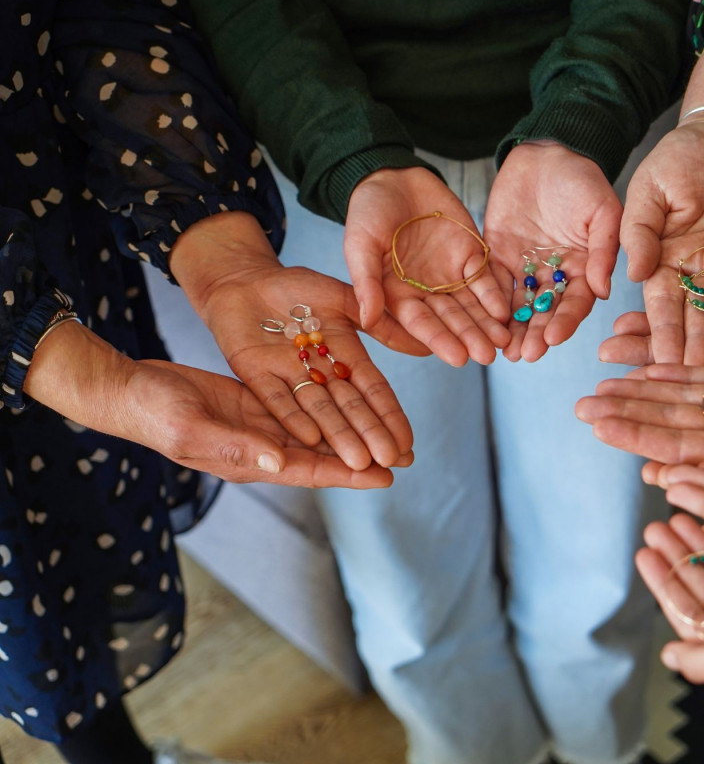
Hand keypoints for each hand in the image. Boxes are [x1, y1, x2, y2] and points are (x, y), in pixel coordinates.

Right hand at [24, 322, 394, 487]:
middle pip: (325, 455)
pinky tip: (355, 398)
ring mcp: (263, 425)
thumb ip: (235, 446)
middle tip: (409, 454)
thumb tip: (279, 463)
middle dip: (365, 455)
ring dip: (354, 430)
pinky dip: (330, 404)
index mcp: (250, 461)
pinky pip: (304, 406)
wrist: (131, 389)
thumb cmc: (154, 412)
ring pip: (320, 430)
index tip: (388, 477)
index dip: (350, 474)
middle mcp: (264, 448)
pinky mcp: (259, 401)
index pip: (311, 471)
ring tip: (393, 432)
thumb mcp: (192, 428)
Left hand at [170, 213, 416, 469]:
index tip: (408, 443)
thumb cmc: (295, 285)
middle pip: (349, 407)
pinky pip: (276, 400)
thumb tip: (423, 342)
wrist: (244, 280)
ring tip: (358, 462)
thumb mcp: (343, 298)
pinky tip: (311, 438)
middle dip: (370, 434)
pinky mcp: (255, 375)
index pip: (373, 390)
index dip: (390, 416)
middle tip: (389, 462)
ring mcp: (289, 377)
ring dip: (338, 436)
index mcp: (345, 355)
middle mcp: (321, 373)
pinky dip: (292, 417)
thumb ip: (377, 321)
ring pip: (318, 410)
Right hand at [346, 167, 510, 365]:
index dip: (439, 340)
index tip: (458, 358)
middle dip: (470, 337)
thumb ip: (366, 280)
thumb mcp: (360, 243)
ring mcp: (450, 276)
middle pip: (451, 320)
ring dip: (487, 324)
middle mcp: (426, 292)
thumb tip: (367, 318)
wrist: (393, 178)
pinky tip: (506, 310)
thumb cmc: (368, 212)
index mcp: (397, 295)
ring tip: (504, 342)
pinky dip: (494, 295)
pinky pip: (484, 279)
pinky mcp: (470, 256)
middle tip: (488, 357)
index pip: (421, 323)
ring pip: (472, 305)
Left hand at [485, 141, 621, 360]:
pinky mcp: (498, 256)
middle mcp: (555, 274)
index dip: (566, 321)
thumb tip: (603, 292)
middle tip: (525, 354)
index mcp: (584, 268)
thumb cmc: (582, 180)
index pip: (576, 302)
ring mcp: (526, 267)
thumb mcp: (604, 211)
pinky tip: (485, 322)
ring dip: (513, 329)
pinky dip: (490, 304)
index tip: (554, 338)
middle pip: (545, 311)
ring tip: (505, 351)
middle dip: (536, 334)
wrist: (547, 152)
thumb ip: (604, 251)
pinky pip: (493, 284)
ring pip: (519, 305)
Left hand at [575, 361, 703, 472]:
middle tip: (581, 404)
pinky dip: (685, 366)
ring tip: (601, 380)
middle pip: (675, 420)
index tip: (600, 428)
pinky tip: (650, 361)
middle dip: (628, 412)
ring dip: (645, 388)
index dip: (639, 435)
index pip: (683, 447)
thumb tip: (699, 473)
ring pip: (689, 394)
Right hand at [620, 120, 703, 366]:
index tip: (659, 364)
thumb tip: (634, 275)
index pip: (663, 305)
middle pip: (699, 316)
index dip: (662, 334)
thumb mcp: (649, 189)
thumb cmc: (680, 156)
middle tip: (696, 380)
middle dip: (697, 348)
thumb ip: (640, 232)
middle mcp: (702, 270)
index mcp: (667, 261)